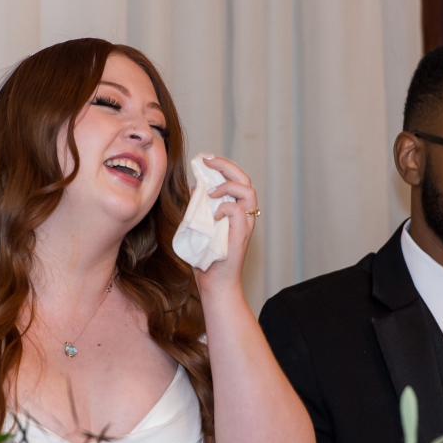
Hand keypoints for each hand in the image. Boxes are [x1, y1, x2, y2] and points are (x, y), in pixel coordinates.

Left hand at [195, 154, 258, 298]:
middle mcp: (245, 214)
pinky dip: (224, 207)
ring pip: (248, 191)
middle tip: (207, 160)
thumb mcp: (199, 226)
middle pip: (245, 179)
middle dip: (226, 165)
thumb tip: (194, 186)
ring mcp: (245, 225)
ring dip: (227, 186)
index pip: (236, 179)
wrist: (214, 284)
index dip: (223, 165)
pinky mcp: (240, 235)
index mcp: (237, 209)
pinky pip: (238, 211)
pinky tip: (212, 214)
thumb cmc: (207, 258)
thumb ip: (199, 207)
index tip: (205, 158)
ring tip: (209, 191)